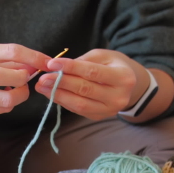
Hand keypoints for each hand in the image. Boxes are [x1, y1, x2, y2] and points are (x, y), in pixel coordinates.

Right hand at [0, 44, 51, 121]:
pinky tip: (1, 99)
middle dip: (23, 78)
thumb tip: (35, 64)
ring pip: (6, 98)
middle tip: (24, 79)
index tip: (47, 62)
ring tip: (16, 90)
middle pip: (7, 75)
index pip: (10, 51)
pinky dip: (7, 104)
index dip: (33, 56)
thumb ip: (6, 60)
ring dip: (19, 95)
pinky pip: (0, 110)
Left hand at [35, 49, 149, 120]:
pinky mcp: (100, 117)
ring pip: (79, 104)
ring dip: (58, 95)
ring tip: (42, 86)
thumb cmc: (114, 66)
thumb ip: (83, 61)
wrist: (131, 85)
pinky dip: (62, 101)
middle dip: (60, 83)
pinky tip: (51, 93)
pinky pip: (78, 110)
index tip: (51, 64)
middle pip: (84, 89)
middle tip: (42, 77)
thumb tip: (58, 68)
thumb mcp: (103, 56)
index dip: (70, 68)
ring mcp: (109, 110)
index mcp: (123, 77)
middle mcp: (118, 97)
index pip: (92, 72)